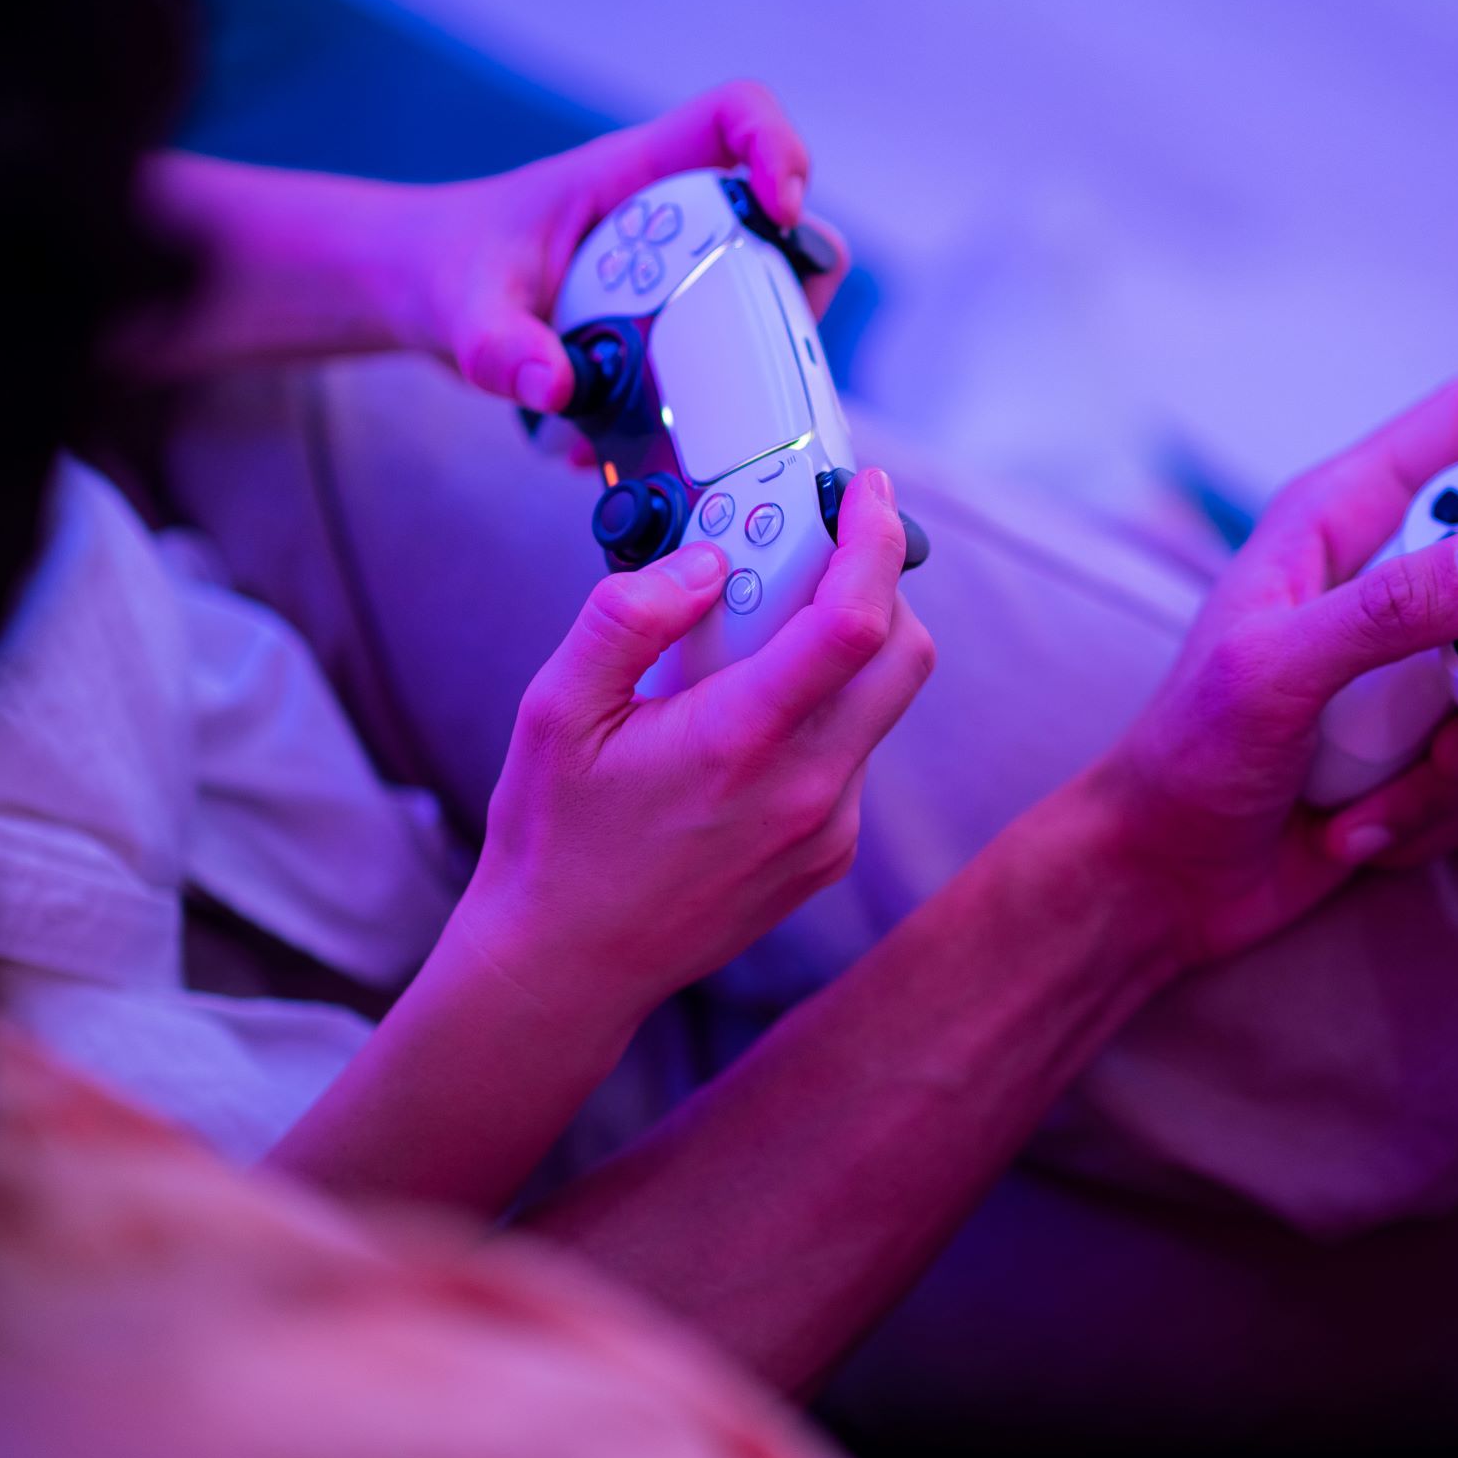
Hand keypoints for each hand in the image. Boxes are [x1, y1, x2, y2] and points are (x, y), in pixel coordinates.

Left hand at [391, 81, 847, 412]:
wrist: (419, 294)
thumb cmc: (442, 268)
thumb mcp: (461, 309)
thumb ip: (498, 347)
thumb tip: (556, 386)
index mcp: (633, 177)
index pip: (733, 117)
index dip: (778, 149)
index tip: (781, 212)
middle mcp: (672, 216)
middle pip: (782, 222)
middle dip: (796, 281)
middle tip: (774, 340)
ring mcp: (680, 271)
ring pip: (766, 295)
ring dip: (760, 355)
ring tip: (714, 411)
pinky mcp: (672, 322)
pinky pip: (725, 353)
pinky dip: (711, 403)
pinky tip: (653, 443)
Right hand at [453, 468, 932, 1031]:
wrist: (569, 964)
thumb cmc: (555, 835)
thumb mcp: (554, 709)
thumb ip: (627, 617)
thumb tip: (708, 561)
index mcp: (740, 743)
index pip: (853, 622)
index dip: (875, 540)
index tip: (867, 493)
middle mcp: (805, 790)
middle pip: (904, 655)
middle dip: (879, 585)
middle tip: (818, 556)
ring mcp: (828, 830)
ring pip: (881, 706)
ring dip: (843, 654)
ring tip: (750, 650)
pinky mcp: (830, 855)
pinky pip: (854, 757)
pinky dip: (821, 715)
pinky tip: (743, 727)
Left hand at [1080, 376, 1457, 964]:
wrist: (1164, 882)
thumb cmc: (1186, 759)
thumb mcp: (1277, 670)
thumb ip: (1393, 609)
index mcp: (1338, 523)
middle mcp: (1388, 585)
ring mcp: (1414, 671)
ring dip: (1455, 760)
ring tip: (1366, 788)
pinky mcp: (1431, 748)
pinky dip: (1430, 810)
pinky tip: (1352, 823)